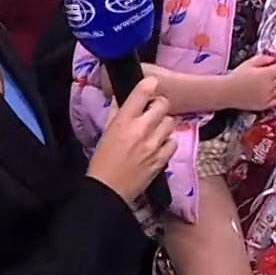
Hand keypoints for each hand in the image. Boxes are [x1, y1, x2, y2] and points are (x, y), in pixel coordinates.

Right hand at [87, 76, 177, 203]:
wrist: (108, 189)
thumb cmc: (102, 160)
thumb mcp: (106, 131)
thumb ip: (116, 112)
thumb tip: (122, 97)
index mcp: (124, 120)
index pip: (142, 92)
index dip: (149, 84)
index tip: (150, 84)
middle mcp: (141, 129)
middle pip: (163, 105)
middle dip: (158, 105)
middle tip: (152, 111)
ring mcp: (154, 145)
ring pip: (170, 122)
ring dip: (163, 124)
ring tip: (155, 130)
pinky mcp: (162, 159)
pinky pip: (173, 142)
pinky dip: (168, 142)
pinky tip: (159, 145)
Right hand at [228, 54, 275, 111]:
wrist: (227, 92)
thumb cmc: (236, 77)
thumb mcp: (250, 62)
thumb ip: (264, 58)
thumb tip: (274, 59)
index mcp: (267, 74)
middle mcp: (270, 87)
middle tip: (270, 70)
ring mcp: (268, 97)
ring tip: (267, 81)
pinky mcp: (264, 105)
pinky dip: (275, 95)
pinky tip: (267, 91)